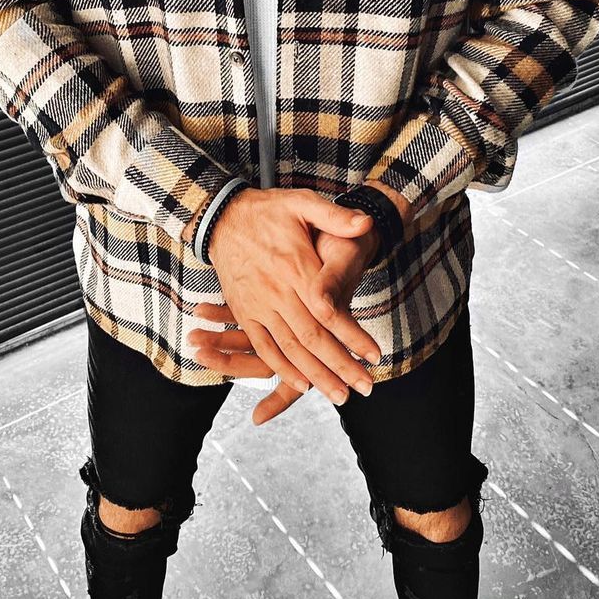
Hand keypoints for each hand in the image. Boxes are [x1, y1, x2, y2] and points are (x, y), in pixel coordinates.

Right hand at [186, 186, 382, 407]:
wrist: (222, 216)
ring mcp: (258, 305)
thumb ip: (335, 216)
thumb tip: (365, 224)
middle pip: (313, 339)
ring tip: (339, 395)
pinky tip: (301, 384)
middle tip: (365, 388)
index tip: (375, 355)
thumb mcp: (303, 203)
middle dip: (340, 367)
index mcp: (296, 268)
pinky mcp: (245, 312)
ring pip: (290, 349)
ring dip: (316, 376)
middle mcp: (277, 292)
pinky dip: (282, 368)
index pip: (330, 312)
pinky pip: (263, 347)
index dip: (353, 336)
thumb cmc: (268, 210)